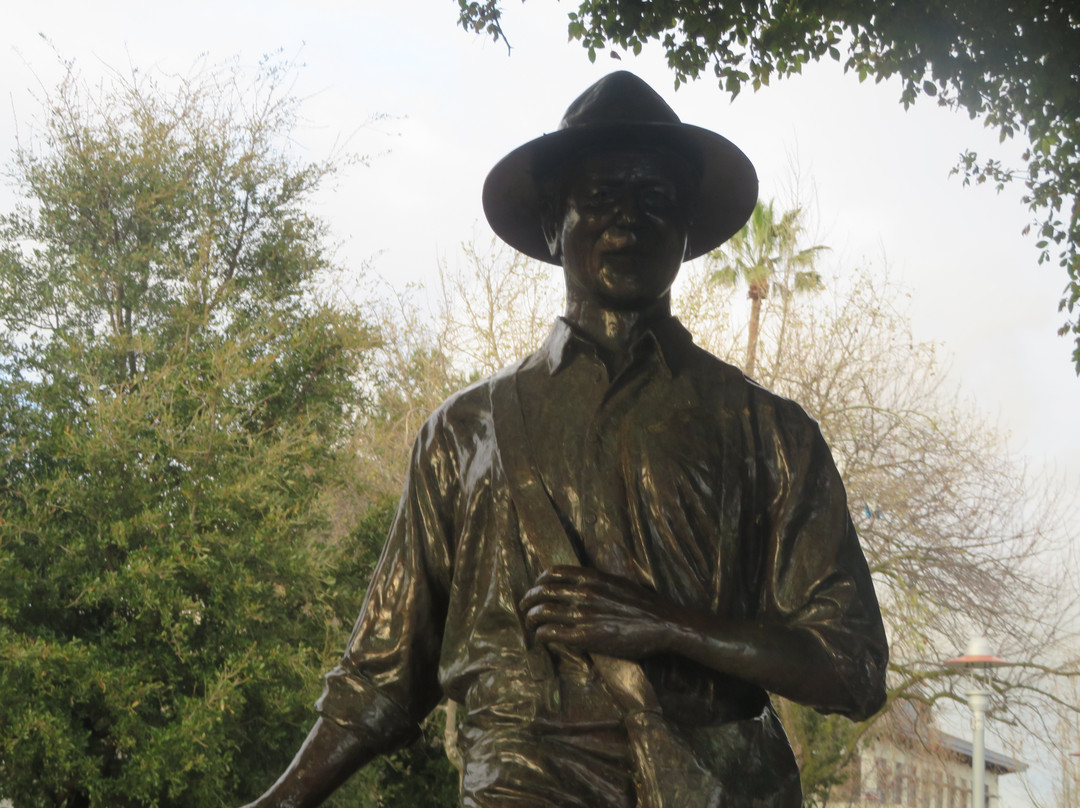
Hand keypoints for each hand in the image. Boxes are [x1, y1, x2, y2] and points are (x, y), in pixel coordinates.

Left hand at [519, 566, 684, 659]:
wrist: (663, 624)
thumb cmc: (644, 604)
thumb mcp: (619, 581)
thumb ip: (598, 580)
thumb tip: (584, 582)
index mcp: (591, 577)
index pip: (552, 573)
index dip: (539, 582)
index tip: (536, 589)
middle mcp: (583, 593)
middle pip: (542, 592)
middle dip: (528, 600)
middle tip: (525, 609)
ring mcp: (583, 615)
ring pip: (542, 613)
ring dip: (531, 619)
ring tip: (530, 625)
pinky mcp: (585, 637)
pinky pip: (552, 633)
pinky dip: (541, 635)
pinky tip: (542, 638)